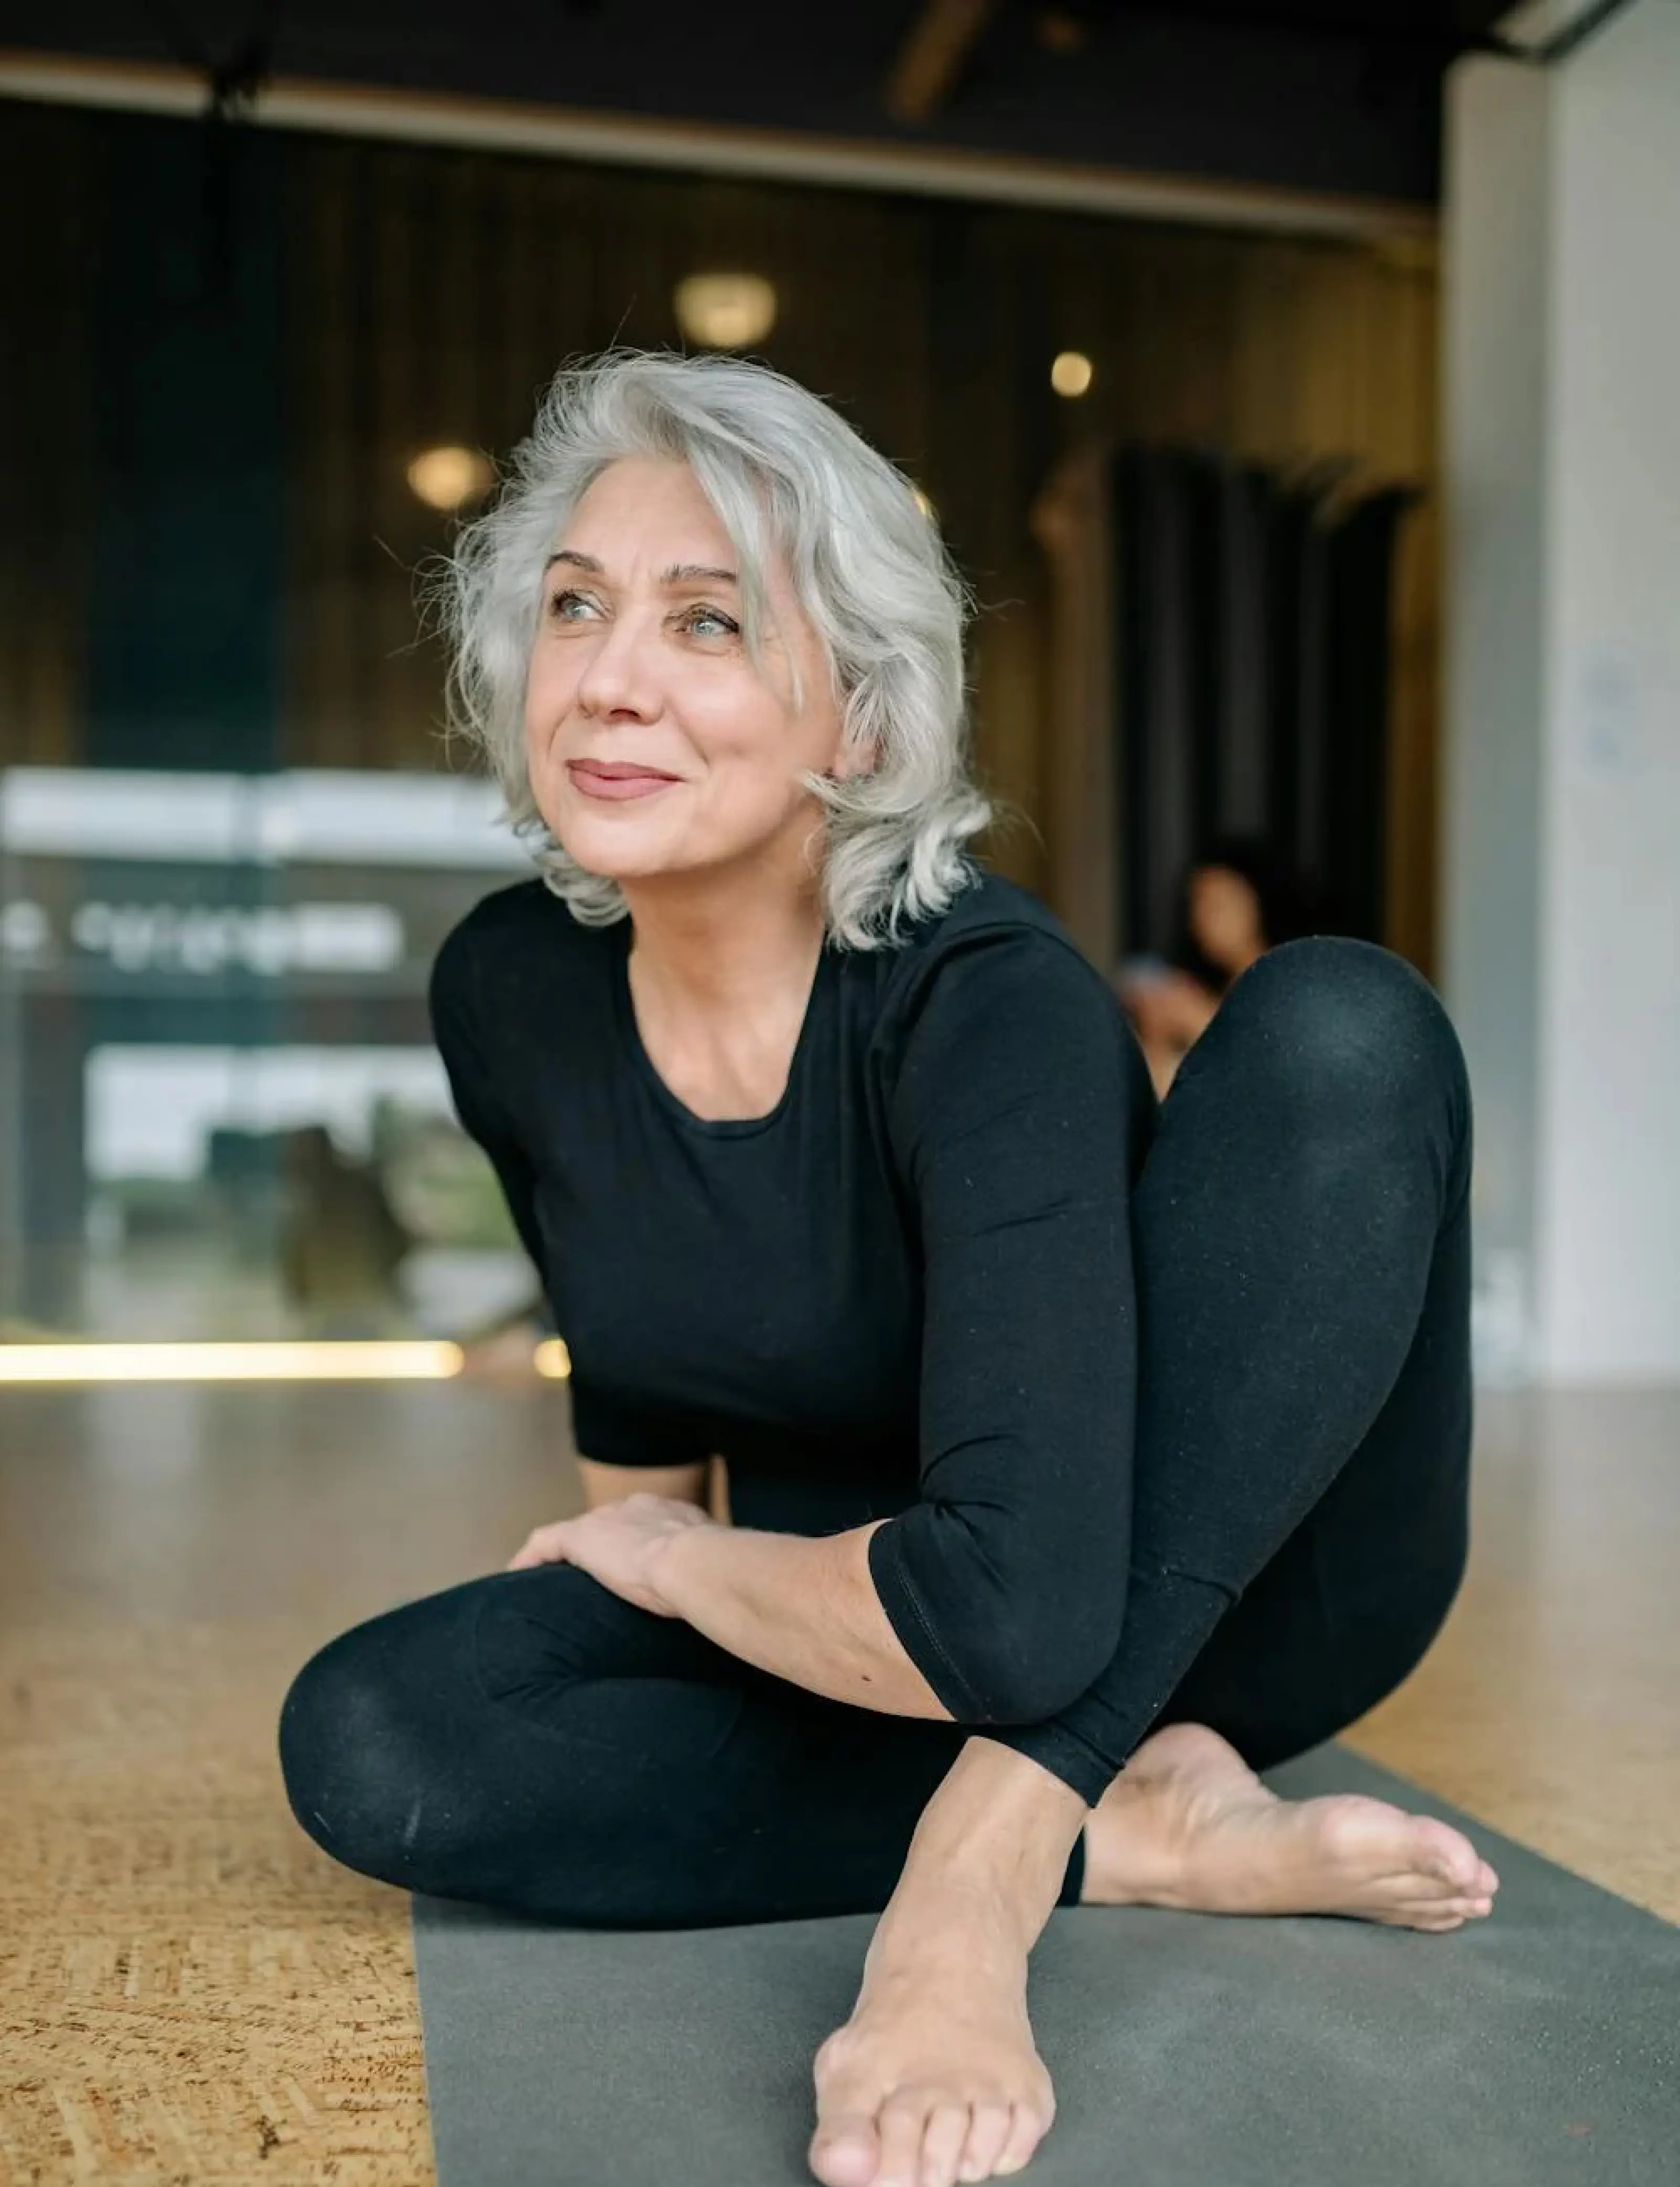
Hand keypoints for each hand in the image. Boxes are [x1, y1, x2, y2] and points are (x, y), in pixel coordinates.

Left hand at [505, 1493, 716, 1616]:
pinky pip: (545, 1543)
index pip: (643, 1523)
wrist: (696, 1563)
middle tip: (593, 1578)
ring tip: (555, 1582)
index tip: (631, 1564)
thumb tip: (719, 1600)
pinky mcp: (581, 1537)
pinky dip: (531, 1559)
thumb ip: (708, 1576)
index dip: (634, 1542)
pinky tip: (518, 1577)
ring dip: (567, 1556)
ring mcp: (608, 1519)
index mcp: (670, 1514)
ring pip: (576, 1535)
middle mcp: (636, 1507)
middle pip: (608, 1524)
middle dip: (600, 1546)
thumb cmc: (713, 1575)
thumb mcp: (714, 1571)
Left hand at [810, 1917, 1053, 2185]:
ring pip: (979, 2160)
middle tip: (918, 2162)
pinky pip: (1020, 2146)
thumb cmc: (894, 2029)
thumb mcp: (845, 2068)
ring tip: (949, 2140)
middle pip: (935, 2166)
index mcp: (885, 2082)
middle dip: (924, 2177)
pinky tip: (982, 2130)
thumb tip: (850, 2174)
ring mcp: (989, 2084)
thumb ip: (838, 2130)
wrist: (953, 1962)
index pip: (887, 2157)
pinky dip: (1003, 2153)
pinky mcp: (1028, 2085)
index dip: (886, 2178)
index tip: (884, 2182)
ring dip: (963, 2165)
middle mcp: (941, 2082)